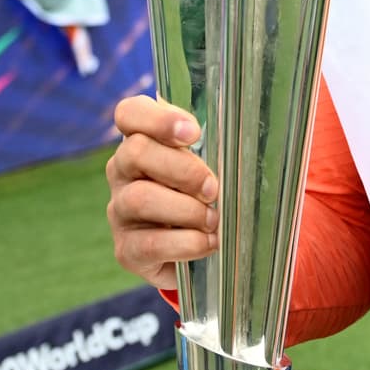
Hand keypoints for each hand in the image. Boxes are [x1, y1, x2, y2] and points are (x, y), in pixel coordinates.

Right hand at [105, 95, 219, 289]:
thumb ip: (216, 146)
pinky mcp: (127, 250)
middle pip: (135, 152)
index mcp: (141, 142)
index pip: (129, 114)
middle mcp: (122, 173)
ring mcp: (120, 211)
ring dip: (186, 209)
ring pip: (140, 198)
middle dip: (183, 169)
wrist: (198, 255)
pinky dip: (187, 243)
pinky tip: (208, 242)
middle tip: (213, 188)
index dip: (158, 119)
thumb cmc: (208, 198)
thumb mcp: (212, 165)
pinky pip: (150, 243)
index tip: (194, 134)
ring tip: (214, 219)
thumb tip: (249, 133)